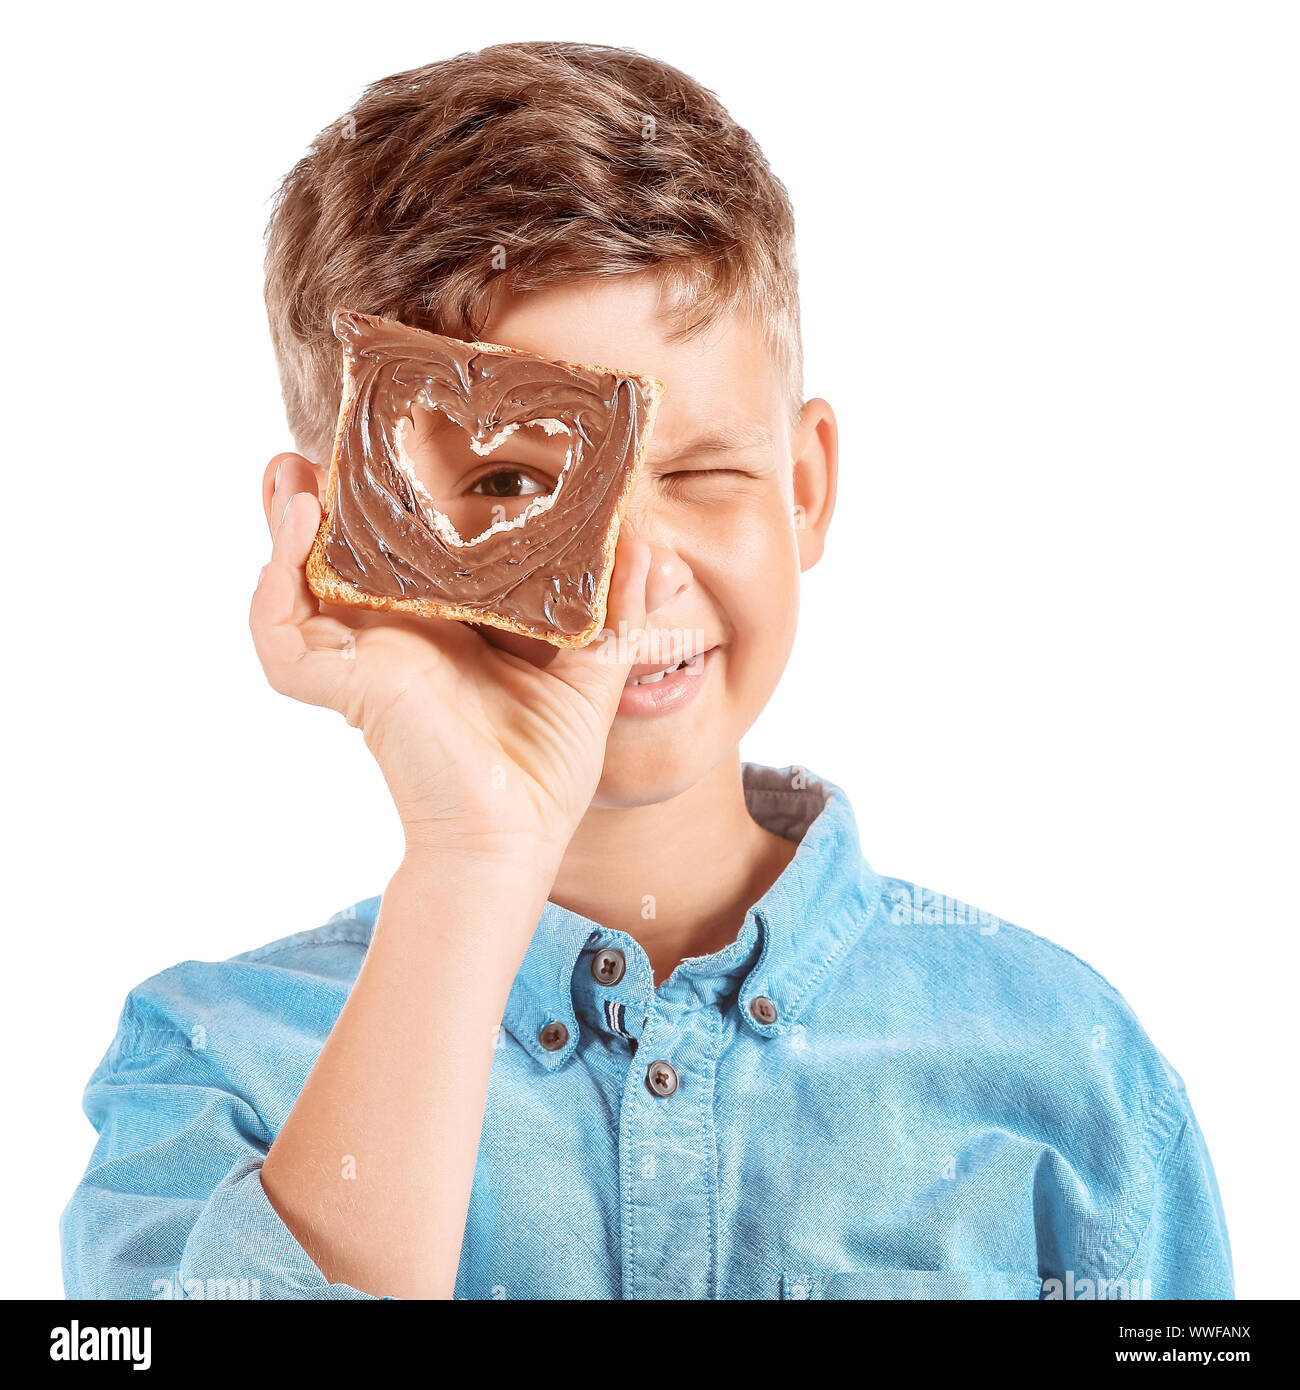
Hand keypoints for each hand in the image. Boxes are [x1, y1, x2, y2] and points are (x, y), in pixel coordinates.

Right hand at [249, 454, 650, 860]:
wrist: (513, 837)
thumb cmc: (542, 768)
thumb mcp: (589, 674)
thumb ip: (616, 611)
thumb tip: (646, 543)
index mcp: (446, 625)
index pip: (411, 549)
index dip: (397, 499)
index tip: (407, 438)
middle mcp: (395, 634)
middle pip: (343, 553)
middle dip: (328, 497)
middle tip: (335, 439)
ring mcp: (360, 658)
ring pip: (297, 578)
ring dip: (286, 520)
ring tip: (293, 469)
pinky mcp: (340, 683)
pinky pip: (280, 629)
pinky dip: (275, 576)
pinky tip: (297, 526)